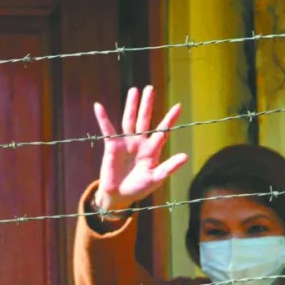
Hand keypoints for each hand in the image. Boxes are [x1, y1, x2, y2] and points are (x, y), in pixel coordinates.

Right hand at [92, 85, 188, 212]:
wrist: (119, 196)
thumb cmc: (138, 188)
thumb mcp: (155, 178)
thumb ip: (169, 167)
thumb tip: (186, 156)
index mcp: (152, 150)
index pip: (162, 131)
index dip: (170, 119)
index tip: (178, 106)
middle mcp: (140, 143)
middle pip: (144, 120)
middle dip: (147, 105)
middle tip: (150, 88)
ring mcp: (126, 143)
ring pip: (129, 120)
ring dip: (131, 106)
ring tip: (134, 91)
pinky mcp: (112, 146)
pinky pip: (108, 129)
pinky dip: (103, 118)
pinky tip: (98, 107)